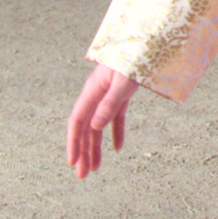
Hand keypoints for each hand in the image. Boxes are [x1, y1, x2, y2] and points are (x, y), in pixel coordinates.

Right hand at [66, 62, 137, 178]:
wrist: (144, 42)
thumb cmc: (132, 59)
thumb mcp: (122, 83)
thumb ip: (109, 104)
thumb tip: (95, 127)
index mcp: (92, 92)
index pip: (78, 122)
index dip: (73, 143)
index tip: (72, 162)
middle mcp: (96, 96)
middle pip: (86, 128)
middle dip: (83, 152)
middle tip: (82, 176)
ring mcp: (107, 96)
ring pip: (98, 126)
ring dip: (95, 147)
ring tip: (94, 169)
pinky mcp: (120, 95)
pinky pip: (115, 118)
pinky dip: (116, 133)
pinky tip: (117, 149)